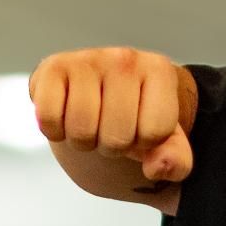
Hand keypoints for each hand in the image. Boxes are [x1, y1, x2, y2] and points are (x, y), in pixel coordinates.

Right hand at [28, 45, 196, 182]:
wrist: (101, 97)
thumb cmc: (136, 118)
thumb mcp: (166, 142)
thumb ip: (177, 161)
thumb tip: (156, 167)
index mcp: (159, 71)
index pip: (155, 132)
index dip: (145, 144)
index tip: (140, 128)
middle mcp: (125, 58)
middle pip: (117, 137)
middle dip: (112, 147)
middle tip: (111, 128)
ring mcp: (87, 59)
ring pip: (82, 131)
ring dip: (83, 141)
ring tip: (91, 122)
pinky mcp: (53, 67)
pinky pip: (49, 118)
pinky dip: (54, 130)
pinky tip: (65, 115)